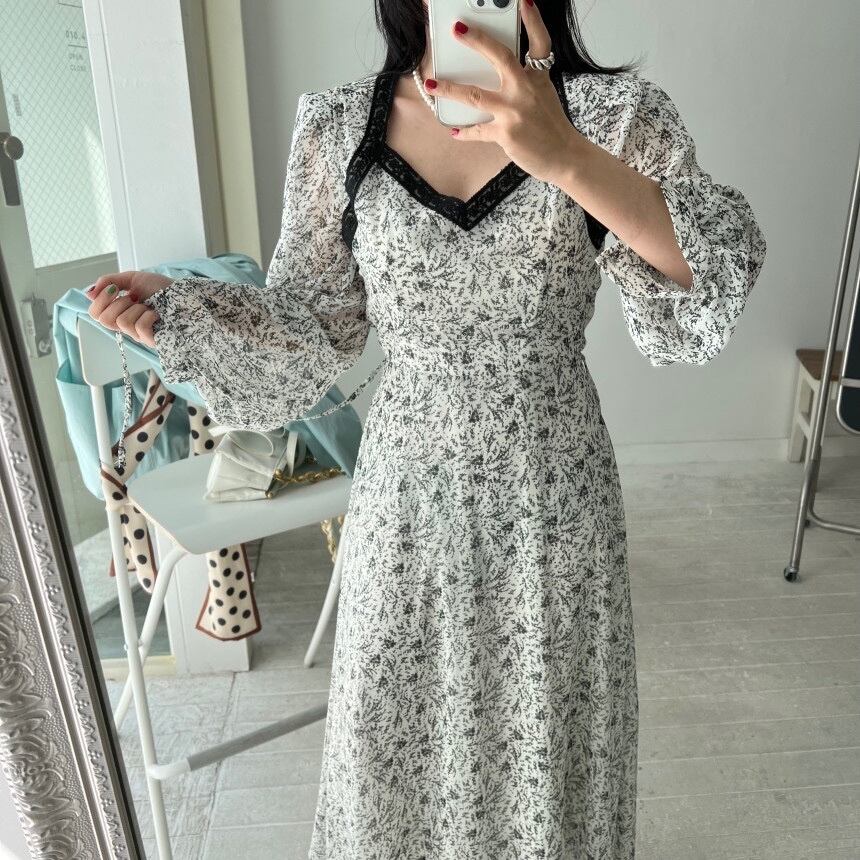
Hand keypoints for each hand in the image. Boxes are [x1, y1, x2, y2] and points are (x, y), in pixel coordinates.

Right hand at [85, 271, 171, 347]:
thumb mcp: (133, 279)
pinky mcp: (151, 340)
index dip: (100, 300)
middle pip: (103, 320)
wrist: (184, 294)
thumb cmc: (162, 289)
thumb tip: (88, 293)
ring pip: (122, 322)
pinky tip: (156, 314)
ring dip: (136, 309)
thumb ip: (110, 281)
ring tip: (148, 306)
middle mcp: (127, 325)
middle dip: (118, 303)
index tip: (114, 289)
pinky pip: (139, 329)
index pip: (95, 314)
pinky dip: (148, 317)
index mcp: (119, 312)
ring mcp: (139, 334)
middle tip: (133, 299)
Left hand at [427, 0, 582, 183]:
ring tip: (430, 84)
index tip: (524, 1)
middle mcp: (525, 89)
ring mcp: (514, 111)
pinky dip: (464, 132)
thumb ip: (525, 83)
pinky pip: (477, 130)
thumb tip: (496, 79)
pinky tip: (454, 131)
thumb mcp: (543, 96)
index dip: (532, 21)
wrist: (564, 157)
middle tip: (457, 29)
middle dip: (476, 40)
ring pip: (474, 95)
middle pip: (499, 57)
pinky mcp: (505, 133)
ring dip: (449, 89)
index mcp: (537, 77)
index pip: (538, 43)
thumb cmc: (552, 128)